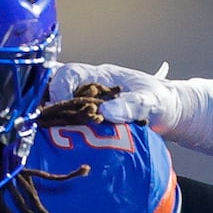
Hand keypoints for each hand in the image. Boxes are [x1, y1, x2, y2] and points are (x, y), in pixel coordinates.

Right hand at [47, 62, 212, 153]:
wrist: (169, 112)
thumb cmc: (160, 102)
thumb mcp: (150, 103)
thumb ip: (130, 106)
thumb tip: (106, 114)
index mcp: (100, 76)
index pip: (69, 73)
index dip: (59, 88)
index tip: (61, 107)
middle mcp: (88, 87)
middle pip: (53, 85)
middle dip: (45, 100)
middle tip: (43, 120)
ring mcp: (86, 102)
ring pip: (56, 102)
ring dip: (49, 114)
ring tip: (44, 131)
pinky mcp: (87, 118)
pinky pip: (65, 118)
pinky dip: (57, 126)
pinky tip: (54, 139)